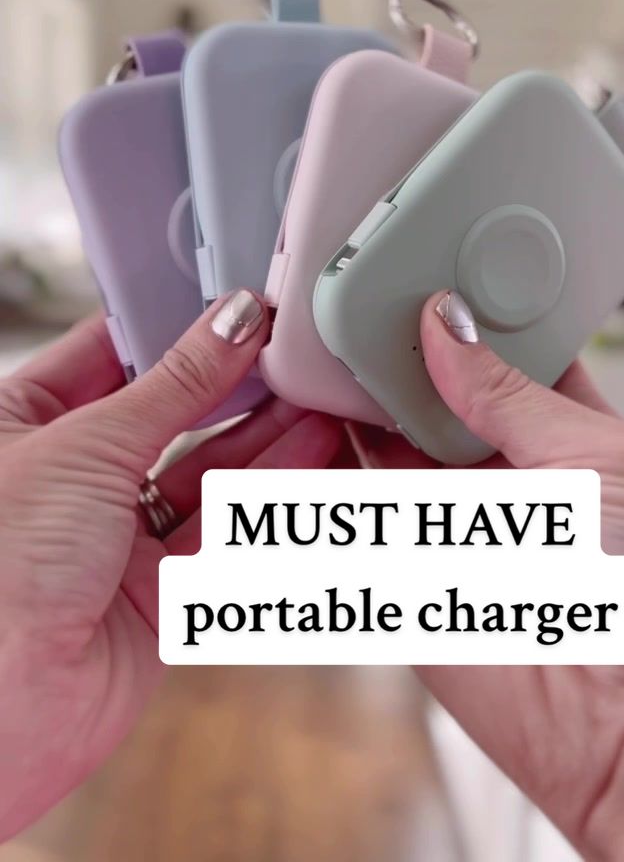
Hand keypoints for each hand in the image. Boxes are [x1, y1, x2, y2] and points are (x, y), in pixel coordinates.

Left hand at [0, 290, 341, 840]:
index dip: (175, 327)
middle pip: (166, 412)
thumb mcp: (87, 444)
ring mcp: (109, 536)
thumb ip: (175, 384)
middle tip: (293, 348)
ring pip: (201, 471)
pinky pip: (217, 529)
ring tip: (319, 395)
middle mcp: (65, 476)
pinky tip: (306, 454)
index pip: (110, 352)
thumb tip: (232, 320)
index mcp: (20, 421)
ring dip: (262, 435)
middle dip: (231, 383)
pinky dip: (264, 493)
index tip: (238, 304)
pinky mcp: (150, 592)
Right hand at [351, 291, 623, 860]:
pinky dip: (317, 466)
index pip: (498, 351)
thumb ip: (511, 393)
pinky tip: (299, 415)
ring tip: (315, 338)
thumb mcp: (600, 457)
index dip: (459, 311)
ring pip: (379, 441)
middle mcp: (501, 474)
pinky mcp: (401, 574)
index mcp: (564, 431)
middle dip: (391, 347)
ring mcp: (448, 522)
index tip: (419, 266)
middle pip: (427, 391)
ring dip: (348, 396)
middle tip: (349, 294)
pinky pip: (346, 511)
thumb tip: (447, 323)